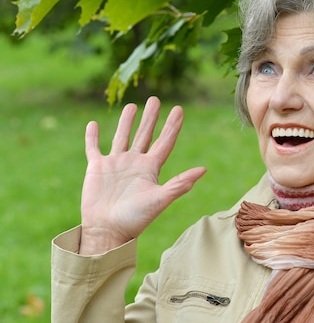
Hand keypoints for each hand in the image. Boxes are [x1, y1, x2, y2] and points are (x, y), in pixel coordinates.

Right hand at [79, 96, 205, 254]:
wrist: (108, 231)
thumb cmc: (136, 218)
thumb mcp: (160, 199)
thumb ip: (180, 183)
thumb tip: (204, 169)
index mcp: (151, 168)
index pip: (164, 141)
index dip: (172, 126)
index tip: (179, 109)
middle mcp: (135, 163)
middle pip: (145, 134)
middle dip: (151, 117)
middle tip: (155, 99)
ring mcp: (115, 164)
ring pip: (122, 136)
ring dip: (127, 122)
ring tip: (132, 106)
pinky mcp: (97, 169)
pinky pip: (94, 148)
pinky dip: (93, 136)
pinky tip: (93, 124)